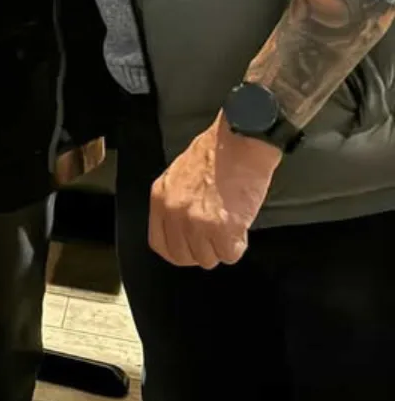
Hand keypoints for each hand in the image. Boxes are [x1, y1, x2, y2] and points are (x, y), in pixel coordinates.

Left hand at [148, 113, 281, 268]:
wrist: (240, 140)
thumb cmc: (216, 151)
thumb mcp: (179, 175)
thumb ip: (176, 202)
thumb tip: (183, 227)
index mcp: (160, 197)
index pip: (160, 243)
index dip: (178, 251)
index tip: (191, 248)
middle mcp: (174, 212)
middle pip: (184, 256)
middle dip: (202, 250)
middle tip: (216, 236)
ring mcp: (196, 222)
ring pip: (208, 259)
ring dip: (221, 247)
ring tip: (230, 224)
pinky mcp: (222, 228)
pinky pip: (230, 255)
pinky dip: (238, 245)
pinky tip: (240, 226)